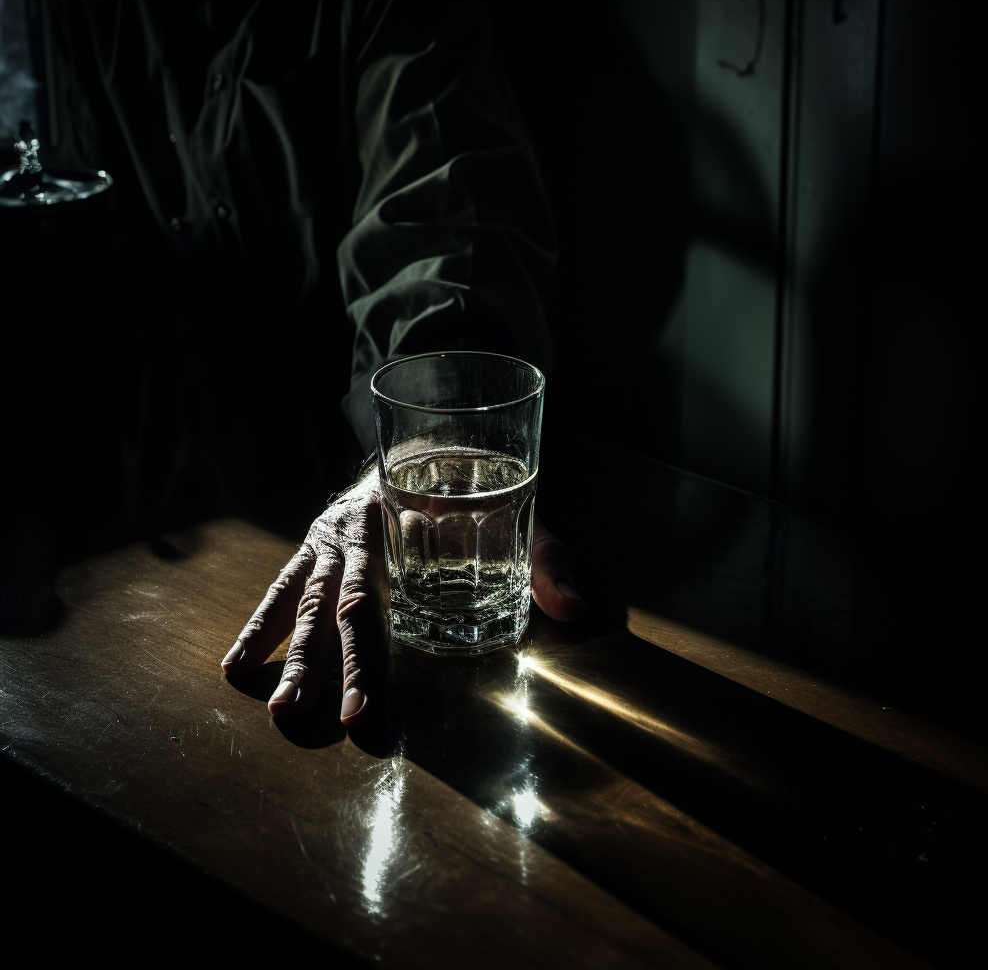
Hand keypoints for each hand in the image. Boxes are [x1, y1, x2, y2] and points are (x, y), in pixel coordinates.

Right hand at [221, 470, 584, 725]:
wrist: (423, 438)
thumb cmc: (471, 487)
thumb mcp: (515, 512)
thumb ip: (545, 560)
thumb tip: (577, 610)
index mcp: (396, 521)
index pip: (375, 599)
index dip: (365, 656)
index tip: (361, 710)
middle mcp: (353, 531)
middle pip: (334, 607)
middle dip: (321, 667)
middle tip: (305, 721)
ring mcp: (328, 538)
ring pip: (303, 600)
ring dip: (289, 655)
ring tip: (276, 708)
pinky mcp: (312, 546)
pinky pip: (280, 587)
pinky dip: (259, 624)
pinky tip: (238, 663)